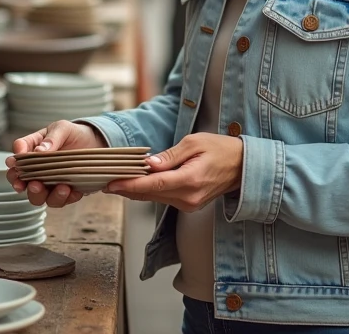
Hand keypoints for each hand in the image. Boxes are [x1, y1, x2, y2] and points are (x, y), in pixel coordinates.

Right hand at [5, 120, 105, 207]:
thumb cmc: (73, 134)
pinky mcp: (63, 193)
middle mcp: (36, 170)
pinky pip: (60, 201)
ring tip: (61, 187)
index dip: (13, 163)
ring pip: (38, 197)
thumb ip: (51, 138)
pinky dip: (66, 198)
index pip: (16, 158)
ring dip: (45, 196)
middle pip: (21, 182)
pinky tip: (74, 191)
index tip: (15, 164)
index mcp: (31, 150)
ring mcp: (48, 183)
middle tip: (33, 184)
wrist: (94, 143)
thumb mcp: (63, 129)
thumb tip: (39, 151)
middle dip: (22, 185)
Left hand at [103, 133, 242, 212]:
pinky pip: (163, 198)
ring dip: (135, 189)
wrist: (243, 167)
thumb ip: (170, 155)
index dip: (129, 184)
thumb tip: (148, 163)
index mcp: (190, 180)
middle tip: (105, 179)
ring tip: (116, 179)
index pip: (153, 184)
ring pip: (154, 197)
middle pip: (149, 193)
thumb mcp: (195, 143)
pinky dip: (148, 190)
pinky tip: (137, 182)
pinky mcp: (188, 205)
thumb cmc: (222, 150)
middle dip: (126, 187)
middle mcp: (188, 197)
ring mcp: (189, 204)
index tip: (111, 183)